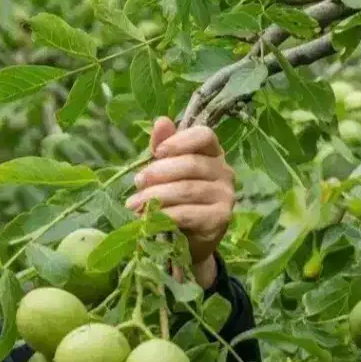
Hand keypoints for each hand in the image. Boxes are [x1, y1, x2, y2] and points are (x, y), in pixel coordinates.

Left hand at [125, 116, 235, 288]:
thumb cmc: (175, 199)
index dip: (180, 141)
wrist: (187, 240)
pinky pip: (188, 213)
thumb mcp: (165, 172)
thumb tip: (161, 121)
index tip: (156, 152)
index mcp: (213, 154)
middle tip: (137, 182)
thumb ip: (163, 148)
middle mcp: (225, 172)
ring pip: (187, 190)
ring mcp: (226, 196)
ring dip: (156, 196)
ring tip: (134, 204)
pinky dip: (165, 215)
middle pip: (191, 164)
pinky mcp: (220, 219)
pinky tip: (149, 218)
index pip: (205, 136)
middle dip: (159, 172)